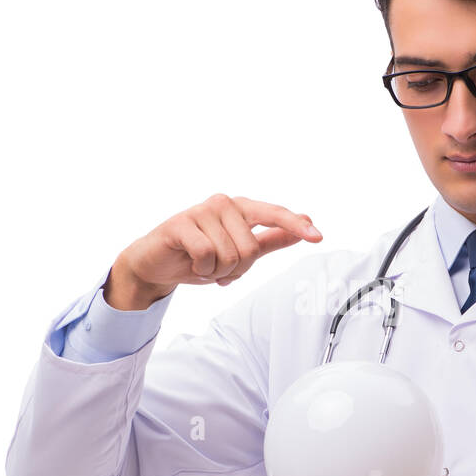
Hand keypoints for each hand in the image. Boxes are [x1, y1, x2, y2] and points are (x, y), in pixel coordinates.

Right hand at [106, 194, 321, 309]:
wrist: (157, 265)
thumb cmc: (198, 256)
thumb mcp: (239, 252)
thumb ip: (271, 239)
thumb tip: (306, 224)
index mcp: (241, 209)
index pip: (274, 214)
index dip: (295, 226)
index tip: (317, 237)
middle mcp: (223, 204)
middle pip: (250, 249)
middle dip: (235, 269)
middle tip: (217, 267)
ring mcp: (201, 211)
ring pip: (228, 255)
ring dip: (216, 271)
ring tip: (203, 265)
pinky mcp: (180, 222)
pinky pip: (205, 254)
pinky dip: (200, 268)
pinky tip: (190, 262)